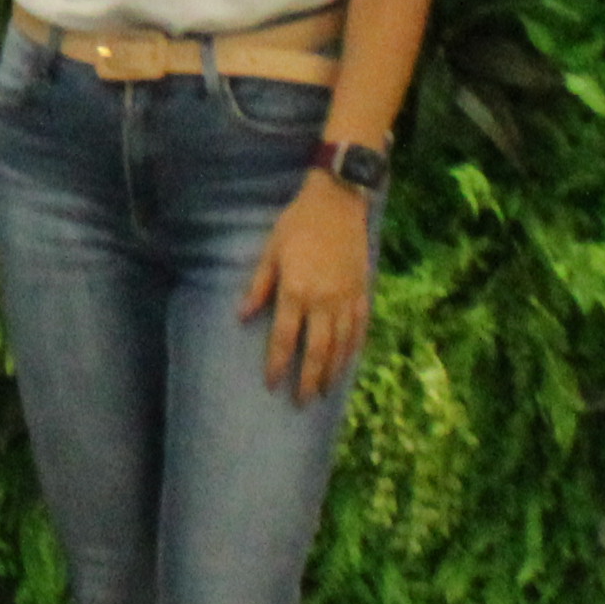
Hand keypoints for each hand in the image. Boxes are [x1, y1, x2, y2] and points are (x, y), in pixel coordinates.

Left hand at [245, 177, 374, 400]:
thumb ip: (259, 286)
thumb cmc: (298, 223)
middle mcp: (323, 301)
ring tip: (324, 391)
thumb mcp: (271, 251)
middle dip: (308, 380)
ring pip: (341, 346)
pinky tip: (349, 363)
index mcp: (296, 291)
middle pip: (316, 351)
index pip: (284, 339)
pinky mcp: (362, 292)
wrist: (338, 201)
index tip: (271, 384)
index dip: (277, 364)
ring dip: (332, 371)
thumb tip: (242, 316)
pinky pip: (360, 329)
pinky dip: (354, 349)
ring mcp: (346, 298)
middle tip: (301, 402)